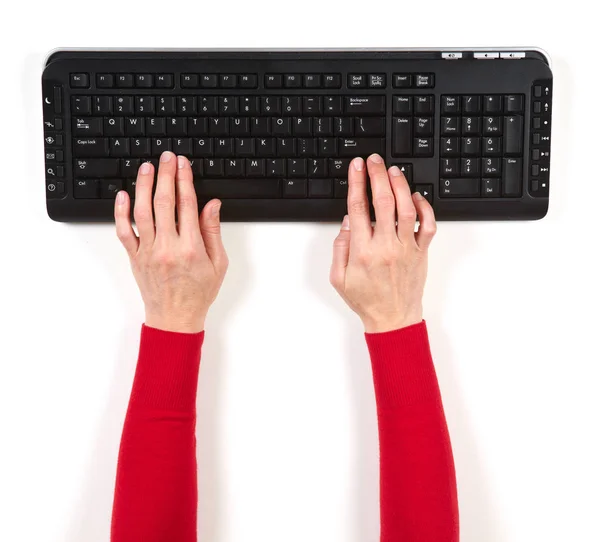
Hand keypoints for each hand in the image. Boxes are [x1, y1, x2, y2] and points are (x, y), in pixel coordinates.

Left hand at [114, 151, 227, 332]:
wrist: (175, 319)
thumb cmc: (198, 293)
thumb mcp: (218, 264)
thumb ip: (212, 232)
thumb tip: (212, 205)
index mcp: (190, 248)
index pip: (186, 205)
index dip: (184, 180)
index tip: (183, 164)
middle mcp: (167, 247)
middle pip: (163, 202)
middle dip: (165, 175)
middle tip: (166, 158)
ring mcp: (148, 251)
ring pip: (141, 211)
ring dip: (143, 186)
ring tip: (146, 168)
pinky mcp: (135, 257)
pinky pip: (123, 231)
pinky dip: (120, 211)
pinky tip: (123, 195)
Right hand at [330, 154, 436, 332]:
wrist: (393, 320)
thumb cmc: (366, 300)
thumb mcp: (339, 278)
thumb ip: (340, 248)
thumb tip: (348, 222)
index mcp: (363, 251)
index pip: (358, 207)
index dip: (357, 182)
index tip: (356, 167)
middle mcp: (386, 246)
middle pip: (383, 201)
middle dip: (378, 175)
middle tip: (374, 161)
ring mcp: (407, 249)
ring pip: (407, 209)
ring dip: (401, 186)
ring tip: (394, 171)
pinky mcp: (422, 253)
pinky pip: (429, 226)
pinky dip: (425, 208)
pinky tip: (417, 196)